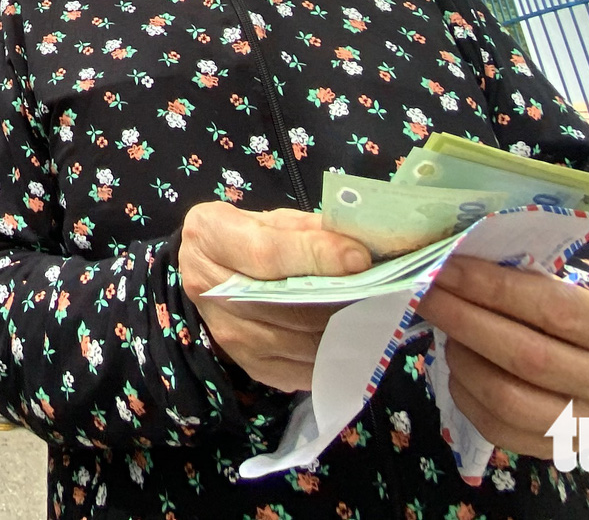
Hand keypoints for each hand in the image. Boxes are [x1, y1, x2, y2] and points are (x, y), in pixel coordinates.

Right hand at [178, 201, 371, 392]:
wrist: (210, 272)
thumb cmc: (247, 237)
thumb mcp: (272, 219)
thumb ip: (310, 230)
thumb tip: (360, 246)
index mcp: (211, 236)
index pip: (267, 253)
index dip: (317, 256)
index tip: (359, 258)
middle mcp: (208, 289)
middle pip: (285, 304)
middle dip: (339, 300)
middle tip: (380, 292)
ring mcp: (227, 334)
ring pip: (297, 341)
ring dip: (342, 331)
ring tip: (375, 316)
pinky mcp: (249, 365)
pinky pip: (301, 370)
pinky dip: (334, 358)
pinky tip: (354, 340)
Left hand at [419, 257, 588, 455]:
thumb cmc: (568, 326)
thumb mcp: (563, 297)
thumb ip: (521, 285)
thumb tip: (455, 268)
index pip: (554, 308)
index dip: (493, 287)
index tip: (448, 269)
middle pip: (526, 356)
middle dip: (465, 320)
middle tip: (426, 295)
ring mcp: (585, 429)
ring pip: (506, 398)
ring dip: (462, 359)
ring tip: (445, 331)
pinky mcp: (553, 452)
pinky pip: (495, 427)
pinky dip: (464, 391)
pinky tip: (457, 365)